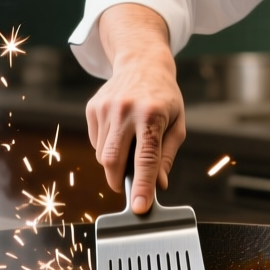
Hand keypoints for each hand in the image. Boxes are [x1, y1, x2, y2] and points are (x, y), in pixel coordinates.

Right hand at [85, 4, 184, 212]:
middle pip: (114, 160)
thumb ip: (167, 155)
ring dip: (115, 163)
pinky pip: (96, 142)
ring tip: (130, 145)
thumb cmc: (164, 96)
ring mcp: (105, 108)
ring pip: (103, 155)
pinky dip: (107, 147)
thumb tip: (159, 185)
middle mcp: (125, 110)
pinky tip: (120, 132)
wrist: (142, 62)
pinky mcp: (92, 108)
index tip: (139, 207)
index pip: (146, 158)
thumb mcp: (177, 123)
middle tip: (127, 187)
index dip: (142, 185)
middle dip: (118, 181)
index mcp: (152, 114)